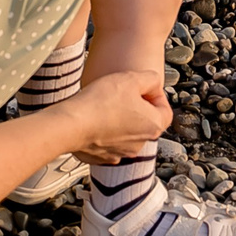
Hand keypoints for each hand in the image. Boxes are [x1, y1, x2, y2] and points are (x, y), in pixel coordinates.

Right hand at [54, 69, 172, 164]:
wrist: (70, 125)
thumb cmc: (101, 102)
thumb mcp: (132, 78)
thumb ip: (151, 78)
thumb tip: (154, 83)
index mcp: (153, 126)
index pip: (165, 110)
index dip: (155, 94)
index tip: (142, 87)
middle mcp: (140, 144)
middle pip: (145, 121)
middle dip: (136, 106)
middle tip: (121, 93)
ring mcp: (120, 153)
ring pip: (126, 132)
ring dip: (120, 119)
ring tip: (106, 104)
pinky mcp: (102, 157)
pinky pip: (108, 141)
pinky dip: (104, 131)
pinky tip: (94, 119)